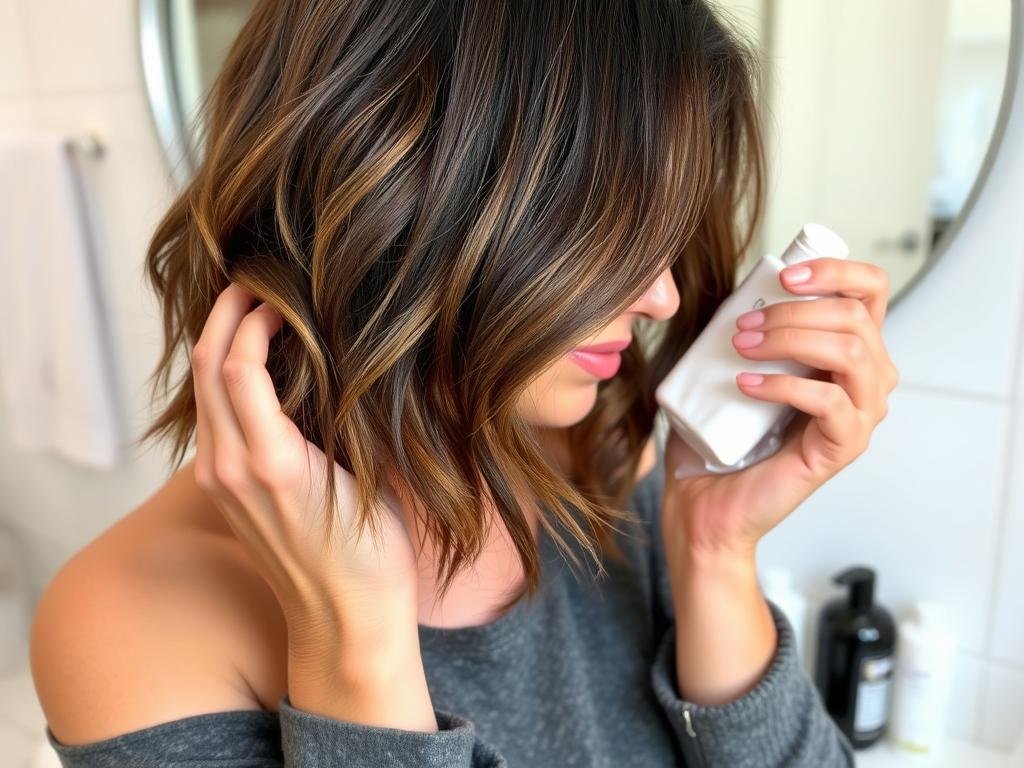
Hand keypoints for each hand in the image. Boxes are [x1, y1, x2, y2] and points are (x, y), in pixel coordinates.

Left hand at [190, 282, 420, 667]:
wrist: (344, 618)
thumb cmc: (371, 553)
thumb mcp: (363, 479)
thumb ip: (333, 419)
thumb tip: (328, 358)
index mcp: (269, 463)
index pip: (237, 366)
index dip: (255, 319)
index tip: (284, 294)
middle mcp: (230, 469)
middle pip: (205, 370)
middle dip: (223, 315)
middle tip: (254, 281)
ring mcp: (219, 481)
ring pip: (201, 391)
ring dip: (218, 342)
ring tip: (251, 310)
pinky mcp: (222, 490)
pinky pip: (211, 417)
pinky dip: (222, 377)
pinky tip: (252, 362)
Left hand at [662, 257, 898, 559]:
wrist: (707, 500)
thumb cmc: (720, 434)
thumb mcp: (735, 365)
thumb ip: (746, 327)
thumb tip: (733, 290)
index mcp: (849, 351)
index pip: (870, 290)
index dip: (836, 271)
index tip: (785, 275)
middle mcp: (867, 380)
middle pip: (855, 316)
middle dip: (793, 310)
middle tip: (741, 327)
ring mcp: (861, 415)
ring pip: (850, 352)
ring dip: (790, 339)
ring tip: (742, 348)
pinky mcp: (844, 446)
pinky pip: (830, 402)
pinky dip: (785, 384)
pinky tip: (747, 384)